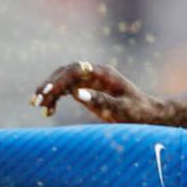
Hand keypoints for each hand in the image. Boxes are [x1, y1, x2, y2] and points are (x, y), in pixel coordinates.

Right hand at [32, 61, 162, 121]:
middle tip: (36, 101)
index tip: (46, 93)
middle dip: (49, 85)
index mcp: (104, 73)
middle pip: (65, 73)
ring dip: (50, 92)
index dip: (58, 80)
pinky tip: (49, 111)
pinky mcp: (89, 89)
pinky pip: (68, 89)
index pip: (75, 71)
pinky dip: (57, 98)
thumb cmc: (139, 113)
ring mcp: (91, 80)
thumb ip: (101, 101)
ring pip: (64, 80)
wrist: (150, 115)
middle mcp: (96, 73)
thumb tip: (77, 93)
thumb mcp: (122, 110)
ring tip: (38, 107)